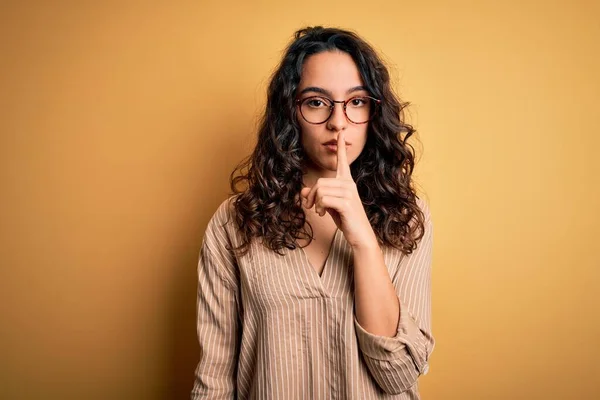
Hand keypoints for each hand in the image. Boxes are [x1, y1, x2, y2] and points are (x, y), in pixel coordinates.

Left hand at [300, 131, 377, 248]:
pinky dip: (318, 207)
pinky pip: (323, 199)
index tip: (341, 134)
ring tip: (318, 211)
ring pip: (320, 190)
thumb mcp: (328, 206)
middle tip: (310, 207)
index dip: (341, 148)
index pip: (343, 162)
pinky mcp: (346, 203)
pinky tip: (322, 213)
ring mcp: (349, 193)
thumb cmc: (346, 219)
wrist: (360, 235)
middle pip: (320, 182)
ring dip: (314, 203)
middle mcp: (349, 184)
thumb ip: (318, 196)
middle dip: (311, 195)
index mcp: (347, 182)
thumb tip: (303, 190)